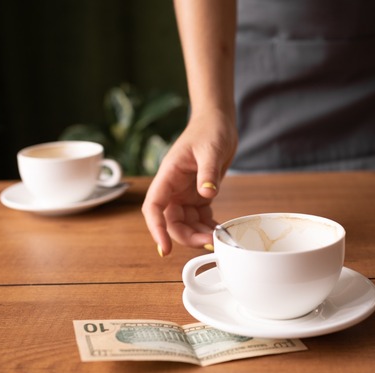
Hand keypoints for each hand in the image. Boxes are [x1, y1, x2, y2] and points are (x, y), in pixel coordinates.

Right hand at [142, 112, 236, 255]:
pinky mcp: (199, 196)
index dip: (157, 229)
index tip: (165, 247)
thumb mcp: (211, 149)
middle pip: (170, 221)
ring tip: (218, 239)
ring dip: (198, 235)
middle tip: (209, 243)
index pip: (154, 207)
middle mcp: (173, 188)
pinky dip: (208, 227)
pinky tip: (220, 232)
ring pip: (185, 224)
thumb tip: (207, 194)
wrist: (217, 122)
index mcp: (168, 176)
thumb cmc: (210, 130)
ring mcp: (185, 194)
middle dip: (186, 236)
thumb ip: (208, 172)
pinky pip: (200, 219)